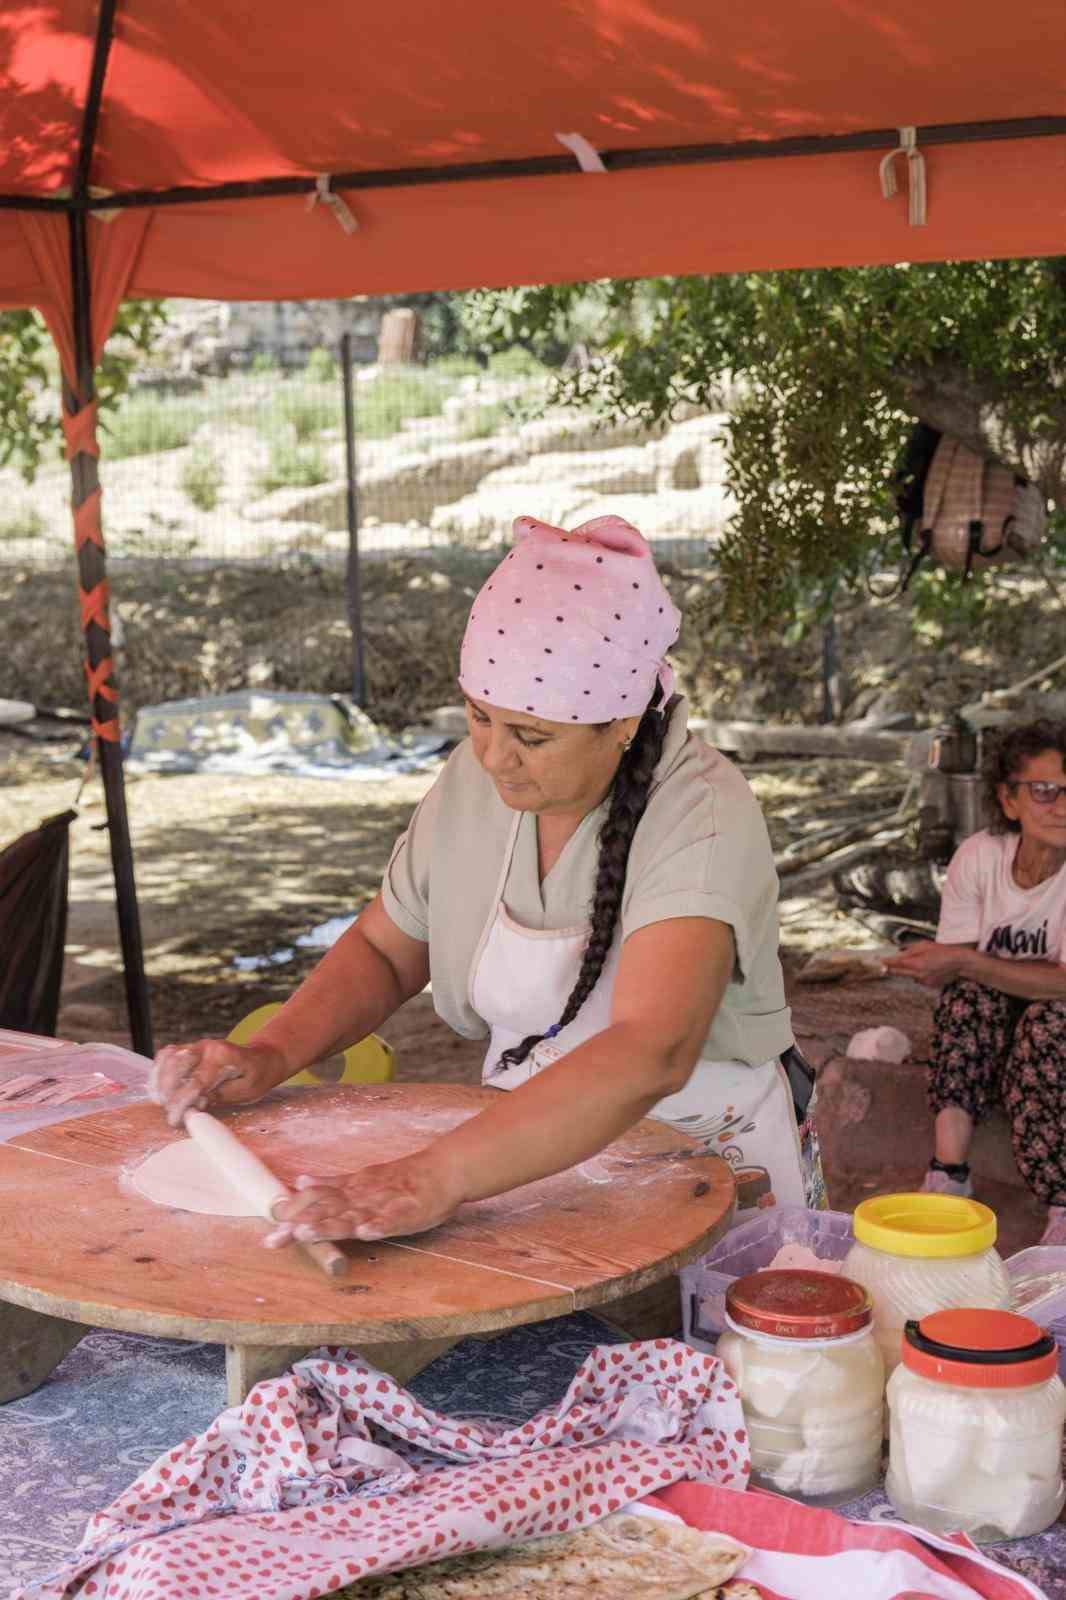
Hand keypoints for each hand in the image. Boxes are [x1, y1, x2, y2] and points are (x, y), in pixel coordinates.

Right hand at [150, 1038, 289, 1127]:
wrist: (263, 1058)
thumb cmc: (257, 1076)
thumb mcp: (247, 1091)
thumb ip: (221, 1095)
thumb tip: (196, 1104)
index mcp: (224, 1055)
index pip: (196, 1080)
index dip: (182, 1102)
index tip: (174, 1119)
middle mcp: (208, 1046)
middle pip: (176, 1065)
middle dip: (167, 1092)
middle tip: (168, 1113)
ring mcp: (197, 1045)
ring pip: (168, 1057)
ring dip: (159, 1081)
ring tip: (160, 1102)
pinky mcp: (190, 1048)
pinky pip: (166, 1055)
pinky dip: (157, 1071)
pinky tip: (157, 1089)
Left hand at [266, 1154, 465, 1244]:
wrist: (441, 1169)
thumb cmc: (401, 1178)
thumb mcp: (362, 1179)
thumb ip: (332, 1184)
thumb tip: (300, 1181)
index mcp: (351, 1189)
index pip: (317, 1200)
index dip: (294, 1213)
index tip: (269, 1226)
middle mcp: (362, 1195)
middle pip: (328, 1211)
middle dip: (301, 1225)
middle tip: (275, 1238)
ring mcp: (384, 1204)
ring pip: (354, 1215)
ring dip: (330, 1225)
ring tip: (307, 1234)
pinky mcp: (407, 1212)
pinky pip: (392, 1220)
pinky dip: (379, 1225)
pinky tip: (366, 1233)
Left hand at [883, 941, 968, 987]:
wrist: (958, 963)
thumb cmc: (941, 951)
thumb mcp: (924, 946)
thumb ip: (909, 951)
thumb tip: (898, 956)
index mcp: (917, 963)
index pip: (897, 963)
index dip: (887, 962)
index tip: (879, 961)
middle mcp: (919, 975)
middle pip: (899, 973)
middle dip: (890, 969)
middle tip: (881, 966)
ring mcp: (924, 981)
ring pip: (909, 976)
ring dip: (908, 970)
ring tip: (921, 962)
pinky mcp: (928, 985)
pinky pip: (918, 979)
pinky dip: (918, 974)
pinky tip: (928, 969)